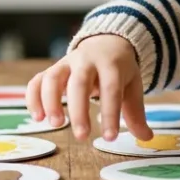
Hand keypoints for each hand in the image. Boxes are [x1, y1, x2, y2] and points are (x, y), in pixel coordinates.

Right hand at [25, 34, 153, 142]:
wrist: (106, 42)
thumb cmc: (119, 70)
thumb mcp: (132, 86)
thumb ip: (136, 113)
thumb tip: (146, 137)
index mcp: (111, 64)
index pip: (111, 89)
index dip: (110, 113)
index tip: (110, 137)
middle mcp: (86, 61)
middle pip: (79, 82)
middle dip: (78, 110)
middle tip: (82, 136)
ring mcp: (66, 63)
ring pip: (53, 78)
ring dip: (51, 101)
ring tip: (55, 125)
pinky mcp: (52, 69)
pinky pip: (37, 81)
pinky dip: (33, 98)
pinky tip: (37, 118)